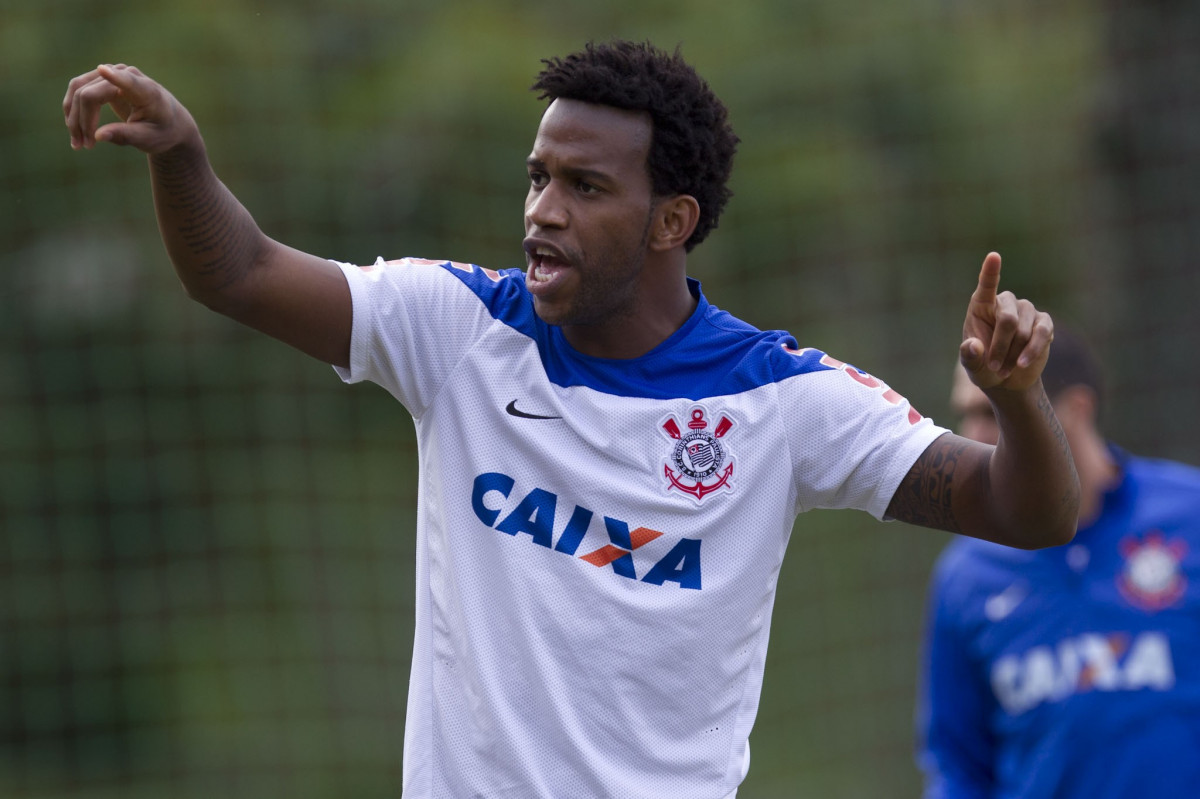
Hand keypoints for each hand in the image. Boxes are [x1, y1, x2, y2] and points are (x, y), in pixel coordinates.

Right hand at [63, 64, 198, 154]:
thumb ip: (125, 136)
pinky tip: (77, 131)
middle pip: (90, 93)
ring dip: (73, 117)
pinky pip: (78, 89)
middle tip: (85, 147)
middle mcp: (127, 74)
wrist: (168, 122)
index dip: (114, 77)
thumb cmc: (161, 131)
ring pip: (78, 89)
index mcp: (146, 90)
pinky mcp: (101, 77)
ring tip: (78, 144)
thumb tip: (97, 136)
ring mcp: (112, 71)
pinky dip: (73, 110)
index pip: (127, 81)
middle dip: (82, 121)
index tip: (103, 70)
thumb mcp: (148, 139)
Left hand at [960, 252, 1053, 391]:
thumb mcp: (972, 364)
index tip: (993, 256)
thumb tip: (974, 346)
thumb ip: (969, 356)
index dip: (990, 271)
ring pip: (1024, 331)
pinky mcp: (1044, 323)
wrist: (1007, 378)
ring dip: (1014, 354)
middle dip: (1000, 347)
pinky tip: (1022, 363)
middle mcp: (1005, 303)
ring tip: (1004, 369)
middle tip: (994, 367)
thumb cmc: (983, 366)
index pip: (986, 285)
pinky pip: (1042, 333)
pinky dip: (1032, 351)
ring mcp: (1026, 310)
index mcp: (981, 305)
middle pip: (1007, 320)